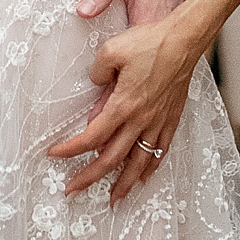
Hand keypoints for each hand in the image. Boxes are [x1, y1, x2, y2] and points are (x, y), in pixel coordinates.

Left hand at [47, 0, 217, 205]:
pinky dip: (150, 168)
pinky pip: (160, 151)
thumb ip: (97, 71)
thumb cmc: (150, 42)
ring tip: (114, 199)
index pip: (92, 137)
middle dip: (90, 177)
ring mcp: (158, 122)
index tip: (55, 154)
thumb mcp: (112, 49)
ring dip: (124, 184)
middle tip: (73, 190)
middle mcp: (140, 119)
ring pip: (139, 163)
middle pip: (111, 159)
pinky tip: (144, 177)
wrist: (185, 41)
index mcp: (123, 104)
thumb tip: (95, 84)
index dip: (71, 149)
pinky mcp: (171, 119)